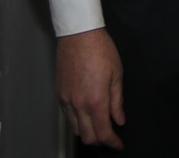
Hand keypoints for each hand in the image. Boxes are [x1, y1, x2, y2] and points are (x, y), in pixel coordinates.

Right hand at [56, 28, 125, 148]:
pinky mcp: (59, 93)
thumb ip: (117, 101)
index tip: (118, 144)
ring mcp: (66, 99)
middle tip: (111, 137)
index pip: (103, 133)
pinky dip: (77, 121)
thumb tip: (119, 120)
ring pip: (75, 129)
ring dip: (88, 132)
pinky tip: (86, 114)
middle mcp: (79, 104)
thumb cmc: (100, 49)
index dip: (113, 143)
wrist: (79, 34)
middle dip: (100, 141)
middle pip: (88, 137)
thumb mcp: (117, 74)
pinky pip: (67, 116)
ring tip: (98, 126)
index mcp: (96, 100)